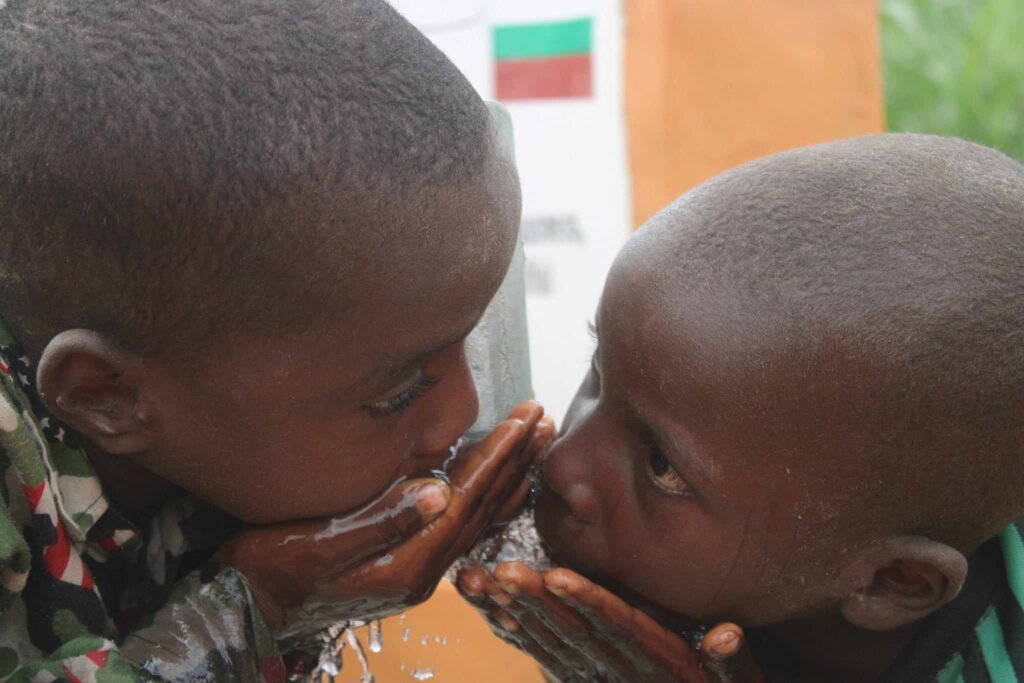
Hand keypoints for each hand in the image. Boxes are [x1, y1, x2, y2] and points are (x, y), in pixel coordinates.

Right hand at [217, 401, 554, 639]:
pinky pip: (463, 525)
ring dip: (509, 476)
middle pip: (484, 509)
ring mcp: (417, 569)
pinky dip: (487, 496)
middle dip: (516, 461)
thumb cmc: (272, 570)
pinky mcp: (407, 562)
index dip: (499, 458)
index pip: (468, 501)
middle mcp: (422, 570)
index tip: (525, 420)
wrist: (247, 607)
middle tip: (543, 418)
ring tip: (534, 440)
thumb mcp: (319, 544)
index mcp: (407, 564)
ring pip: (479, 517)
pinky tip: (498, 478)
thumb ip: (382, 520)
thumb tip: (439, 491)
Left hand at [457, 563, 764, 682]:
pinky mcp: (584, 678)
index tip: (560, 577)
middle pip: (576, 632)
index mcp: (659, 665)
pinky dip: (517, 630)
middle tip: (503, 571)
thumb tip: (727, 635)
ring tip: (486, 580)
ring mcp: (599, 678)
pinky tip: (491, 605)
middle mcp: (622, 673)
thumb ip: (731, 663)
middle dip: (538, 601)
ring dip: (518, 612)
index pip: (620, 629)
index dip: (590, 602)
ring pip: (553, 642)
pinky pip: (544, 654)